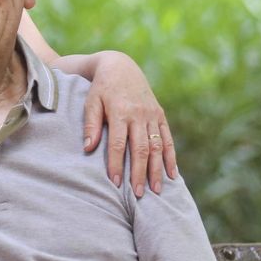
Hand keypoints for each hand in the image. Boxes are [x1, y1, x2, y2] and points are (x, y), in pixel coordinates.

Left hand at [83, 52, 175, 193]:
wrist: (121, 66)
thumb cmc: (101, 88)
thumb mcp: (91, 102)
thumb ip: (91, 125)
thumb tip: (88, 149)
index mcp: (120, 112)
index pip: (118, 144)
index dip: (116, 164)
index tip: (115, 183)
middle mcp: (139, 114)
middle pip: (141, 149)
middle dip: (139, 173)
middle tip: (137, 194)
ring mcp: (152, 115)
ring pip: (157, 146)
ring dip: (157, 170)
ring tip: (156, 191)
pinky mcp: (160, 115)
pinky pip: (168, 139)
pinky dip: (171, 157)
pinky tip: (172, 174)